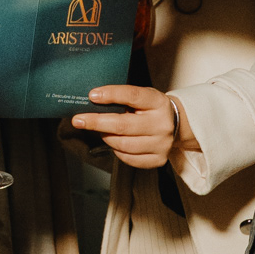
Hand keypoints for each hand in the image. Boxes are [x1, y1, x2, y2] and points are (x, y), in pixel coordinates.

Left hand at [71, 84, 195, 169]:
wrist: (176, 124)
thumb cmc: (151, 109)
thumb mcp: (142, 97)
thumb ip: (123, 98)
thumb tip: (92, 101)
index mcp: (157, 102)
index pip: (133, 96)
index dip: (111, 94)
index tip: (92, 95)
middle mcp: (162, 124)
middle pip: (122, 125)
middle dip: (96, 122)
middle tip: (78, 120)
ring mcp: (161, 143)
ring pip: (122, 144)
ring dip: (106, 137)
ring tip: (101, 131)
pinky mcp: (158, 159)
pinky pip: (128, 158)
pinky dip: (116, 151)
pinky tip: (115, 143)